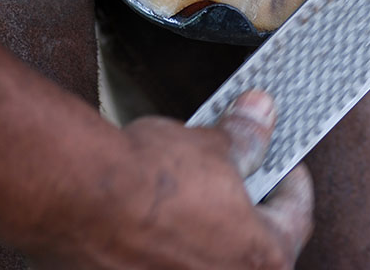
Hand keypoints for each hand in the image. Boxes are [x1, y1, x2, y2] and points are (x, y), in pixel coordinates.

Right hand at [29, 91, 313, 269]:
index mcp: (262, 261)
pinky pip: (161, 262)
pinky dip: (165, 244)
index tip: (281, 161)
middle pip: (250, 244)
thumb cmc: (147, 180)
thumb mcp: (211, 147)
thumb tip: (259, 115)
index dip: (289, 178)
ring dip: (204, 228)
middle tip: (235, 173)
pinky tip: (152, 215)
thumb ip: (245, 139)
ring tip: (188, 191)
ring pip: (206, 257)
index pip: (296, 215)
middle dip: (243, 206)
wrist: (73, 197)